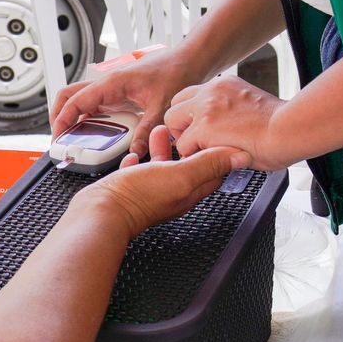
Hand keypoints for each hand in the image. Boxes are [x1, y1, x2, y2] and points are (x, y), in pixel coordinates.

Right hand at [49, 47, 202, 157]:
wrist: (189, 60)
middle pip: (69, 96)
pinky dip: (88, 118)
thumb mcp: (161, 106)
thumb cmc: (176, 72)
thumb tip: (134, 152)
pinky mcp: (119, 94)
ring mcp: (111, 89)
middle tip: (60, 139)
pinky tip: (96, 135)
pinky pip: (96, 106)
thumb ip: (146, 130)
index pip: (75, 101)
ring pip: (80, 100)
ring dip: (72, 117)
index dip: (62, 120)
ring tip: (73, 139)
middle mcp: (107, 84)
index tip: (58, 138)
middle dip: (58, 116)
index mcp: (111, 83)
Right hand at [71, 129, 249, 239]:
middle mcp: (172, 194)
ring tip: (158, 131)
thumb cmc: (139, 197)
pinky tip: (134, 155)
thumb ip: (209, 164)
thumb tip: (240, 156)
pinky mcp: (130, 193)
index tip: (216, 132)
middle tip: (184, 127)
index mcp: (189, 191)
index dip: (217, 151)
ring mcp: (151, 194)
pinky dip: (140, 162)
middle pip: (187, 167)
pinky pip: (139, 176)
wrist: (102, 213)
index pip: (213, 171)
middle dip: (188, 145)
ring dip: (164, 149)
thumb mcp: (180, 175)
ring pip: (162, 168)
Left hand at [162, 75, 290, 171]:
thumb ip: (235, 111)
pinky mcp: (204, 127)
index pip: (192, 94)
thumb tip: (232, 126)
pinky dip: (194, 156)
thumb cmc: (282, 126)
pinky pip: (183, 145)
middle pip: (176, 104)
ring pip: (172, 122)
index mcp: (225, 84)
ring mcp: (205, 107)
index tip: (202, 128)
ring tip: (205, 152)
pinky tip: (212, 159)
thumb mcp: (253, 106)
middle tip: (198, 142)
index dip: (193, 114)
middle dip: (182, 125)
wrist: (290, 129)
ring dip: (185, 139)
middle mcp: (211, 91)